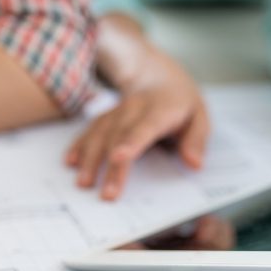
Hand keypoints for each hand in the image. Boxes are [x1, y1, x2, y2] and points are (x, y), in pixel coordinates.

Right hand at [65, 17, 208, 200]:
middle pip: (119, 137)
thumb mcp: (199, 117)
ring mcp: (117, 111)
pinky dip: (79, 145)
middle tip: (107, 193)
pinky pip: (90, 130)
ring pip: (101, 134)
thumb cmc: (181, 104)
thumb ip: (197, 140)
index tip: (120, 158)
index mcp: (161, 109)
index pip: (144, 127)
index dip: (131, 142)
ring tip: (84, 182)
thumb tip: (194, 163)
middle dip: (110, 165)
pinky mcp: (106, 117)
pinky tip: (71, 161)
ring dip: (90, 158)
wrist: (158, 77)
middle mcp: (134, 108)